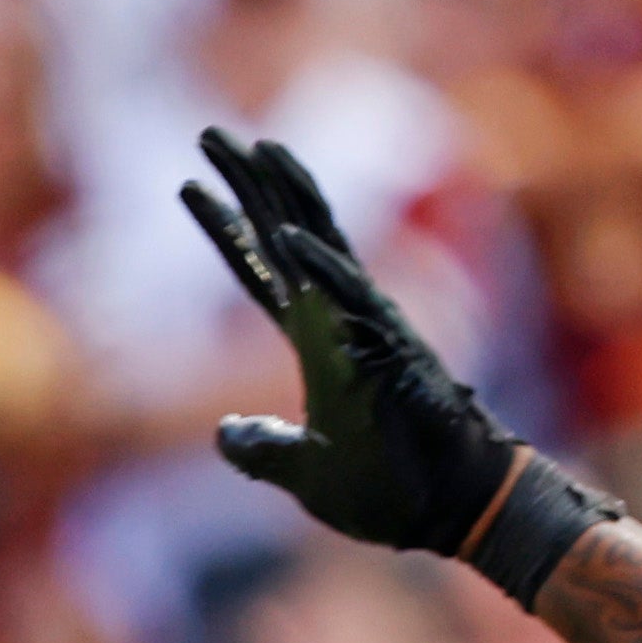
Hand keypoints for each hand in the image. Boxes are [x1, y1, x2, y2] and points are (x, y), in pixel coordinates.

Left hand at [181, 132, 594, 592]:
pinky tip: (284, 234)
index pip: (260, 271)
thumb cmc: (391, 490)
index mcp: (317, 342)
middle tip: (206, 132)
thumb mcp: (306, 474)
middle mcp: (340, 319)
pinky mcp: (392, 348)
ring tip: (252, 146)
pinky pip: (350, 300)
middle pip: (285, 234)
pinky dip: (318, 268)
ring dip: (284, 195)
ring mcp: (368, 327)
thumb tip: (223, 433)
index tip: (187, 188)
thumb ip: (264, 448)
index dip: (224, 229)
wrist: (453, 510)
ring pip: (321, 243)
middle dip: (247, 182)